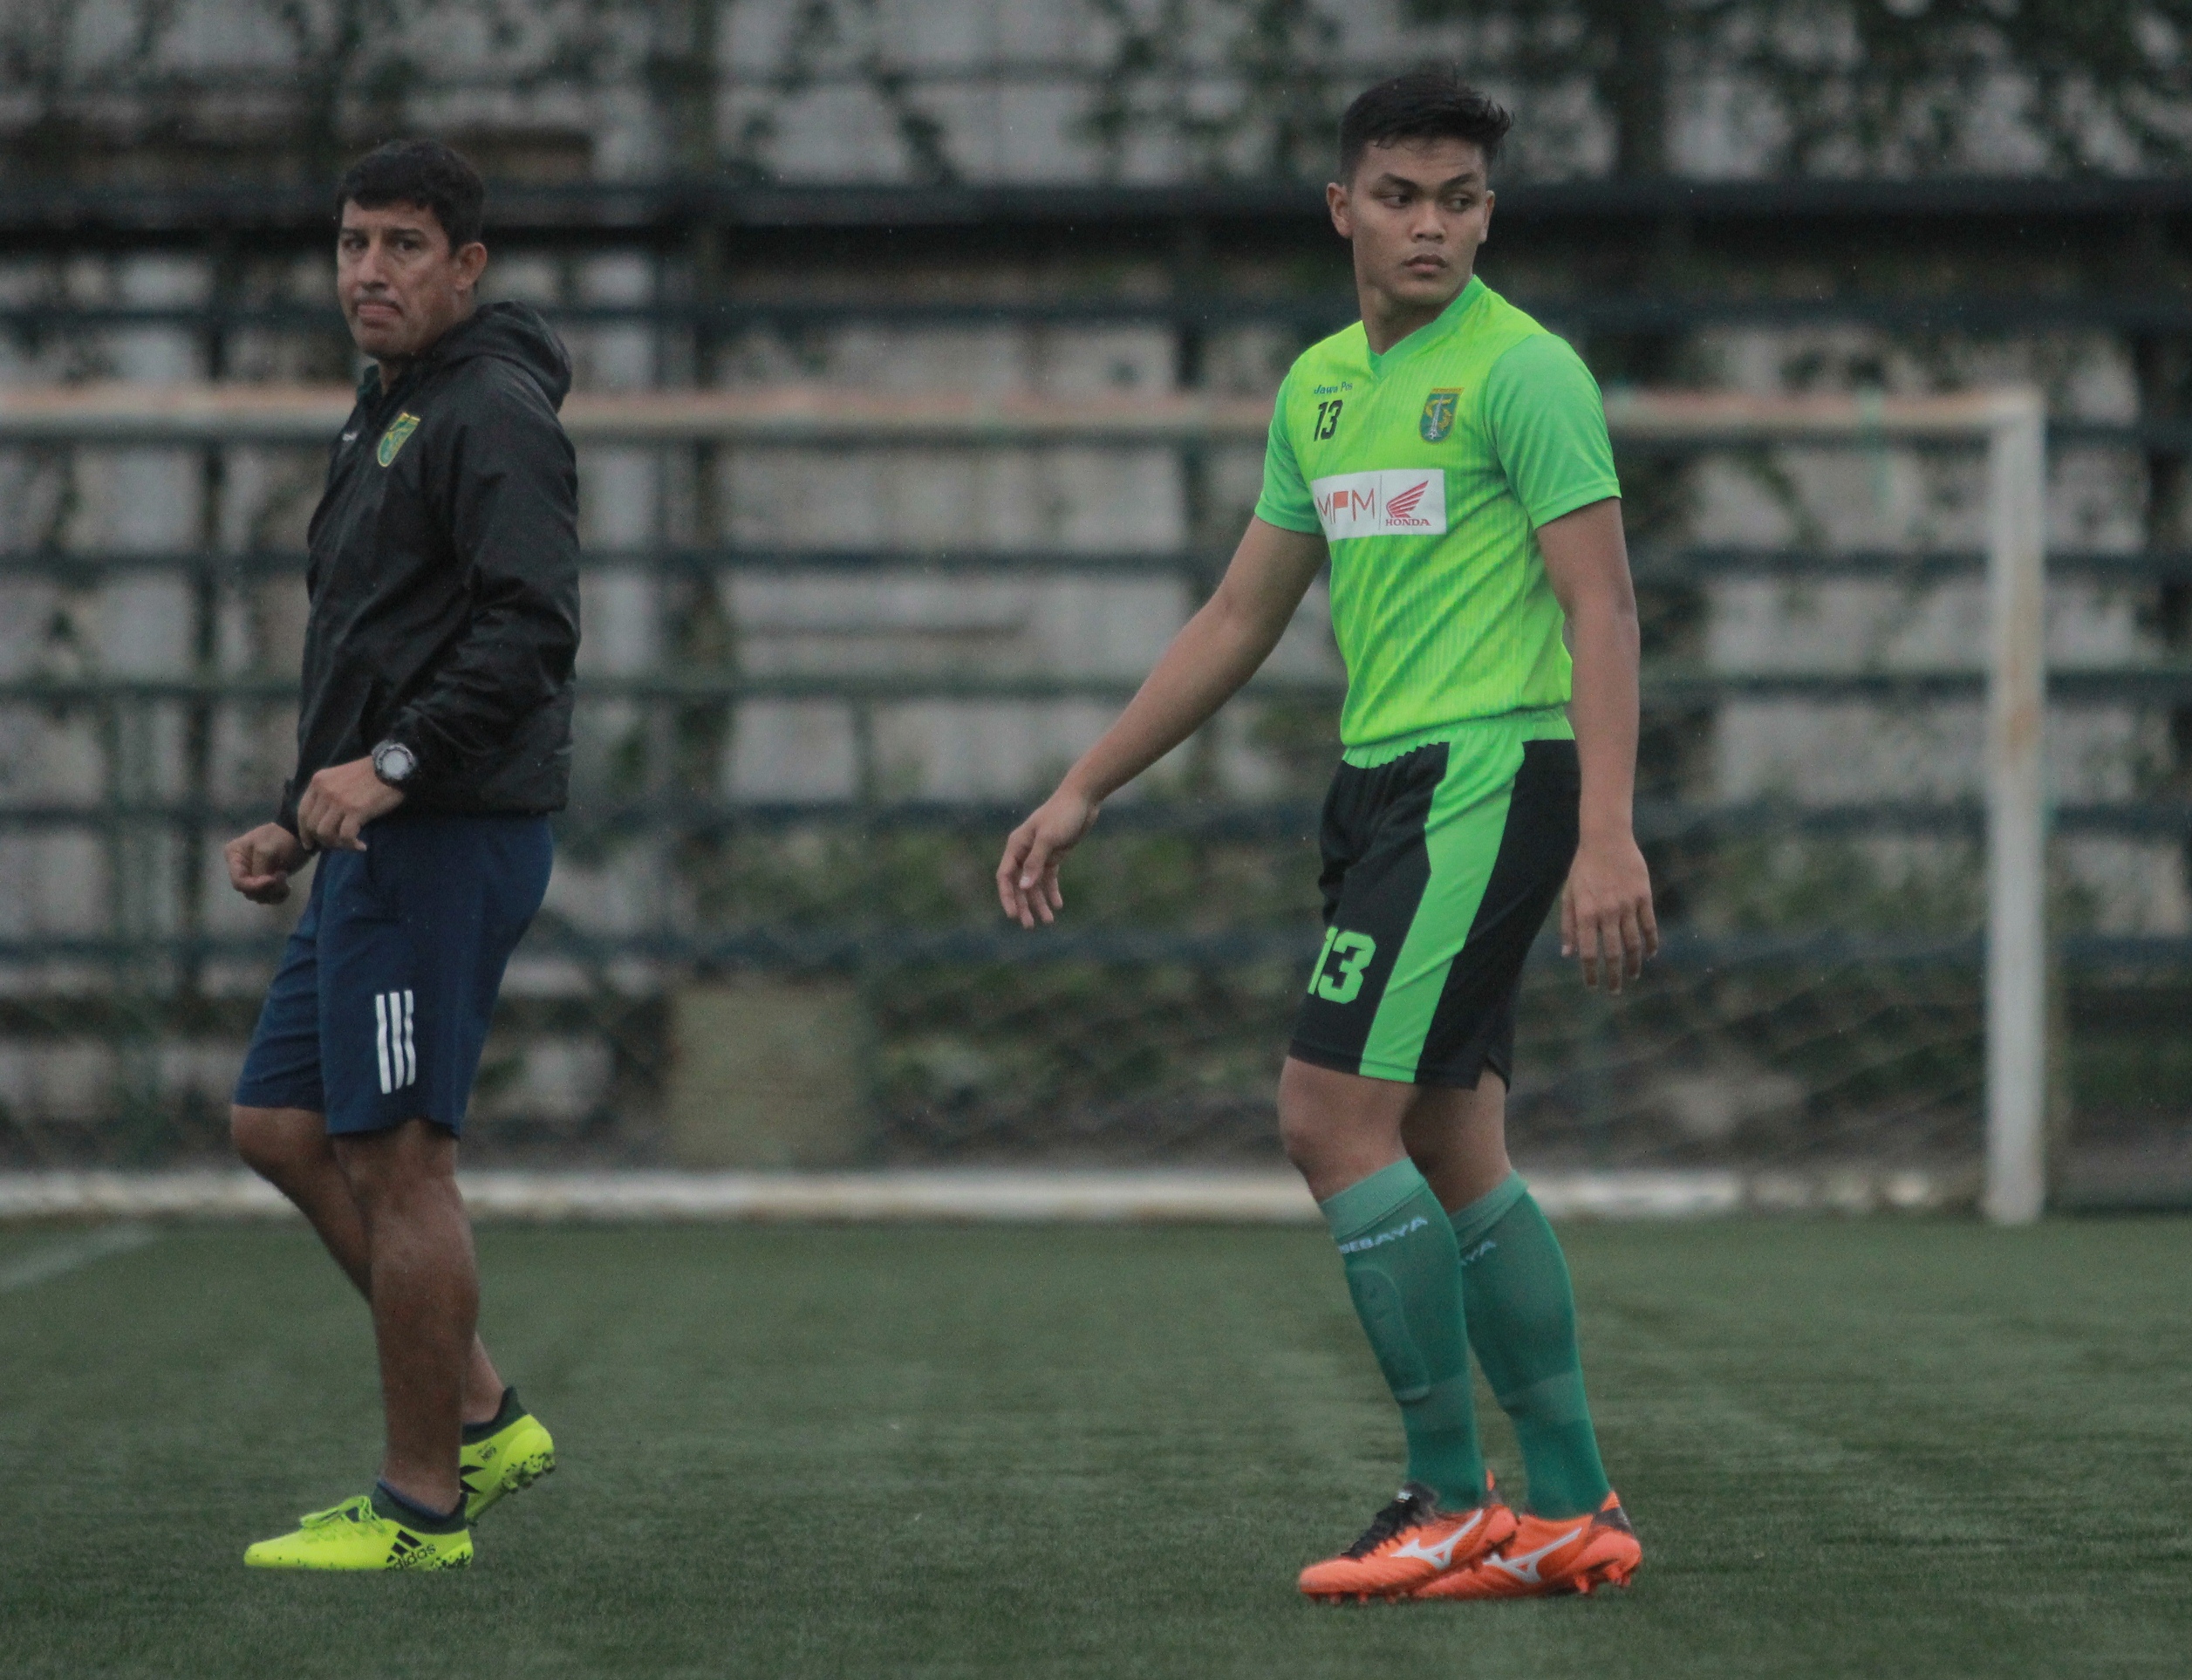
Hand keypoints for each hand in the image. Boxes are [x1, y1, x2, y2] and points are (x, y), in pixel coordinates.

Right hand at [224, 823, 306, 904]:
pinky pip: (267, 897)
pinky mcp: (264, 882)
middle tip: (283, 878)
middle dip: (266, 889)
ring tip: (286, 884)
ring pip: (257, 896)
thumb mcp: (267, 849)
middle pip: (247, 891)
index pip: (238, 881)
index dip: (255, 886)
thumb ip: (259, 869)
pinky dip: (277, 896)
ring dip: (273, 894)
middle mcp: (238, 868)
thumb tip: (260, 884)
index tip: (273, 880)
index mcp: (234, 856)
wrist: (298, 836)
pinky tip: (286, 889)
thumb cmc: (280, 838)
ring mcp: (251, 876)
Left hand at [296, 756, 404, 852]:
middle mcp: (324, 791)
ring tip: (350, 844)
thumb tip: (324, 820)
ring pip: (325, 833)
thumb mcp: (339, 777)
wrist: (392, 767)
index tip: (310, 844)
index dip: (304, 832)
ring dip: (337, 844)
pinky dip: (352, 845)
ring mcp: (339, 801)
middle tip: (338, 844)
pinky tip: (362, 845)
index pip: (303, 812)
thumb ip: (327, 793)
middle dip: (323, 840)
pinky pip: (346, 836)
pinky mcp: (355, 810)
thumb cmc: (369, 773)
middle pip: (312, 826)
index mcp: (318, 781)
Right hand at [997, 783, 1100, 928]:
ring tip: (1048, 921)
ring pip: (1035, 884)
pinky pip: (1049, 878)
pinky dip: (1052, 892)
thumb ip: (1035, 863)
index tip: (1012, 915)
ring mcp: (1039, 854)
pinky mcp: (1054, 855)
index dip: (1007, 897)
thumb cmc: (1062, 815)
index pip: (1005, 876)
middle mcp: (1024, 851)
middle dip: (1024, 905)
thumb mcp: (1048, 839)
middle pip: (1019, 885)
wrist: (1083, 799)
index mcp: (1016, 845)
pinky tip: (1058, 905)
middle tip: (1030, 926)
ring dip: (1039, 902)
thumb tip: (1023, 887)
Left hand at [1561, 831, 1658, 991]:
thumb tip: (1568, 955)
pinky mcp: (1644, 897)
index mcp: (1586, 913)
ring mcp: (1628, 905)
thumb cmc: (1583, 869)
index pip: (1589, 952)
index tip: (1593, 986)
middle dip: (1614, 975)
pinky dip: (1651, 942)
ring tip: (1632, 975)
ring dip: (1634, 963)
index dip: (1591, 972)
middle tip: (1614, 990)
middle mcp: (1608, 913)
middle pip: (1614, 953)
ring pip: (1634, 943)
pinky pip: (1649, 925)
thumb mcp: (1568, 895)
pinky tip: (1650, 954)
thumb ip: (1568, 926)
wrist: (1607, 841)